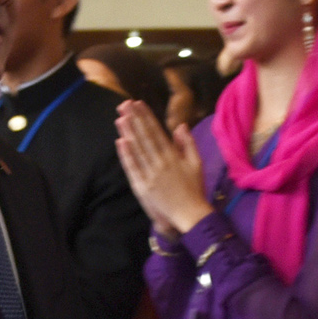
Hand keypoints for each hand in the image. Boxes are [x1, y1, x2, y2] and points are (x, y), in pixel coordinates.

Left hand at [115, 100, 209, 234]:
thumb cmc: (195, 189)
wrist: (190, 215)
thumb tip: (180, 126)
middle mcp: (160, 162)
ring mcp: (150, 174)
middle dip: (134, 119)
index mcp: (173, 156)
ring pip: (137, 150)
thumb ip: (188, 143)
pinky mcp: (142, 187)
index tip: (138, 103)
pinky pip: (133, 168)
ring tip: (120, 118)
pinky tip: (120, 142)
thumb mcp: (196, 163)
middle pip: (145, 137)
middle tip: (125, 104)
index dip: (146, 117)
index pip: (157, 131)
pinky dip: (126, 155)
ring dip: (128, 133)